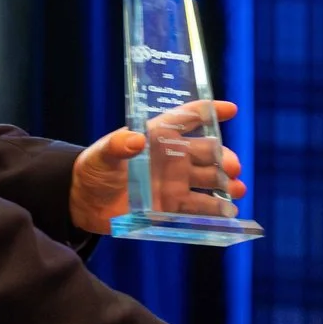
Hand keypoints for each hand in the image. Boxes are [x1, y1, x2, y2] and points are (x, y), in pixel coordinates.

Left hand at [70, 102, 244, 233]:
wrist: (85, 201)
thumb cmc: (93, 168)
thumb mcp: (101, 154)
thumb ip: (117, 146)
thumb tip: (135, 140)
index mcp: (158, 136)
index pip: (187, 118)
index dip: (208, 111)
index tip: (230, 109)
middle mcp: (172, 157)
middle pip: (206, 152)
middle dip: (223, 157)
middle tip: (232, 166)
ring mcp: (175, 182)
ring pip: (208, 180)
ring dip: (226, 184)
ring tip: (237, 190)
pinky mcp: (171, 206)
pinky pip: (198, 208)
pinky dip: (214, 211)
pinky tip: (229, 213)